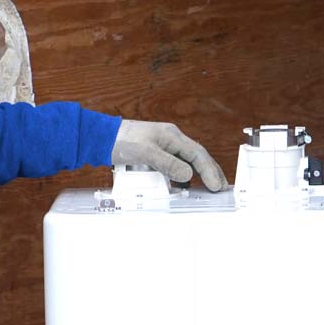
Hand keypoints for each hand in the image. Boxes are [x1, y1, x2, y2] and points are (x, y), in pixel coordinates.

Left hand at [112, 120, 227, 191]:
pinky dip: (183, 176)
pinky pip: (174, 166)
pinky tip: (184, 185)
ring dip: (199, 174)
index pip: (198, 154)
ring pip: (187, 162)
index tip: (216, 186)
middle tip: (221, 188)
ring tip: (209, 187)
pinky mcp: (154, 155)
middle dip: (211, 172)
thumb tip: (188, 174)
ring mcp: (163, 147)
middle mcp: (171, 141)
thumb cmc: (122, 140)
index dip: (209, 171)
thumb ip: (167, 163)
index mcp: (172, 136)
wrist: (102, 137)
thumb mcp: (146, 152)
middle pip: (197, 157)